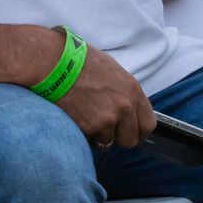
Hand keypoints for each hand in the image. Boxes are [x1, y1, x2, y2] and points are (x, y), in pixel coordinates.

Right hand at [36, 32, 154, 148]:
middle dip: (118, 137)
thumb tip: (127, 107)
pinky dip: (84, 133)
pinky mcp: (90, 127)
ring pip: (108, 142)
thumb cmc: (78, 60)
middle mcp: (124, 106)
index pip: (149, 124)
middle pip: (131, 139)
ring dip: (98, 135)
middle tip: (105, 129)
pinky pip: (90, 140)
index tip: (130, 132)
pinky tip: (75, 116)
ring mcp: (108, 118)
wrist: (53, 62)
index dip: (139, 131)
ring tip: (85, 116)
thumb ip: (123, 91)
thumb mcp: (111, 70)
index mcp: (132, 89)